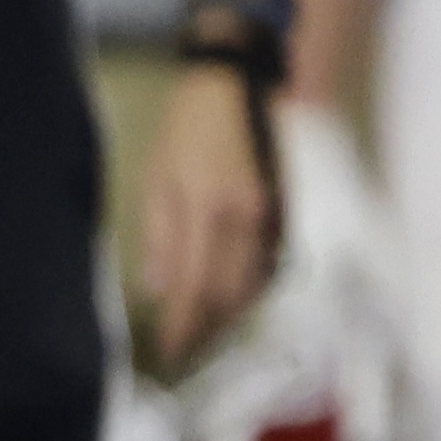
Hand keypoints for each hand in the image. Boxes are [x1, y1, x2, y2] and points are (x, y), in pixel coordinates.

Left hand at [133, 66, 273, 368]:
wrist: (237, 88)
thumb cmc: (187, 129)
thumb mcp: (156, 178)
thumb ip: (158, 237)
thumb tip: (155, 288)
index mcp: (210, 210)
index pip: (195, 287)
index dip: (181, 326)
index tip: (166, 351)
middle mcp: (247, 220)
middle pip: (227, 296)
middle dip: (204, 331)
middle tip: (181, 352)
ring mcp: (273, 219)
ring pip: (253, 288)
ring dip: (227, 319)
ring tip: (201, 336)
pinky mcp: (285, 215)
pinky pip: (270, 269)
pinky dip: (250, 293)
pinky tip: (230, 304)